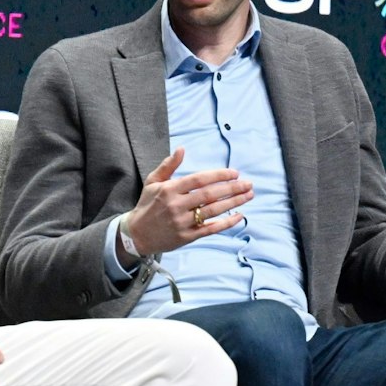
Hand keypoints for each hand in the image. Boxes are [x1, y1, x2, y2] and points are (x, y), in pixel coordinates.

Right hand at [121, 148, 252, 259]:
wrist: (136, 235)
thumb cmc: (147, 205)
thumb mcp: (153, 182)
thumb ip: (168, 166)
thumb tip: (181, 149)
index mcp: (170, 189)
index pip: (199, 180)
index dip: (219, 175)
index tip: (235, 173)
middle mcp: (177, 205)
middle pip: (210, 195)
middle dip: (232, 188)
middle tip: (249, 184)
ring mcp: (182, 222)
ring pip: (213, 211)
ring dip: (234, 203)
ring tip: (249, 195)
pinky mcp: (187, 237)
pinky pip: (211, 229)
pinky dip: (226, 223)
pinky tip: (240, 216)